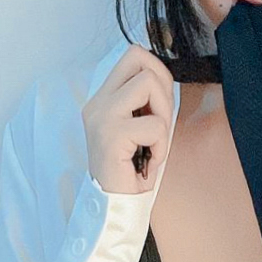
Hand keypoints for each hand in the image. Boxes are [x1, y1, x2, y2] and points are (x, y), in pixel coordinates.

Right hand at [82, 45, 175, 194]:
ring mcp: (102, 117)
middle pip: (142, 61)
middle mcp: (97, 103)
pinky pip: (155, 125)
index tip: (159, 105)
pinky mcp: (112, 136)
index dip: (157, 71)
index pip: (133, 55)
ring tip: (153, 143)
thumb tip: (163, 78)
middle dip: (163, 91)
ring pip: (150, 85)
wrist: (115, 206)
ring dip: (163, 117)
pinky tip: (148, 161)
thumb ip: (145, 101)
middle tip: (159, 125)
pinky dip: (161, 146)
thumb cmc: (131, 171)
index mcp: (102, 99)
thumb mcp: (139, 127)